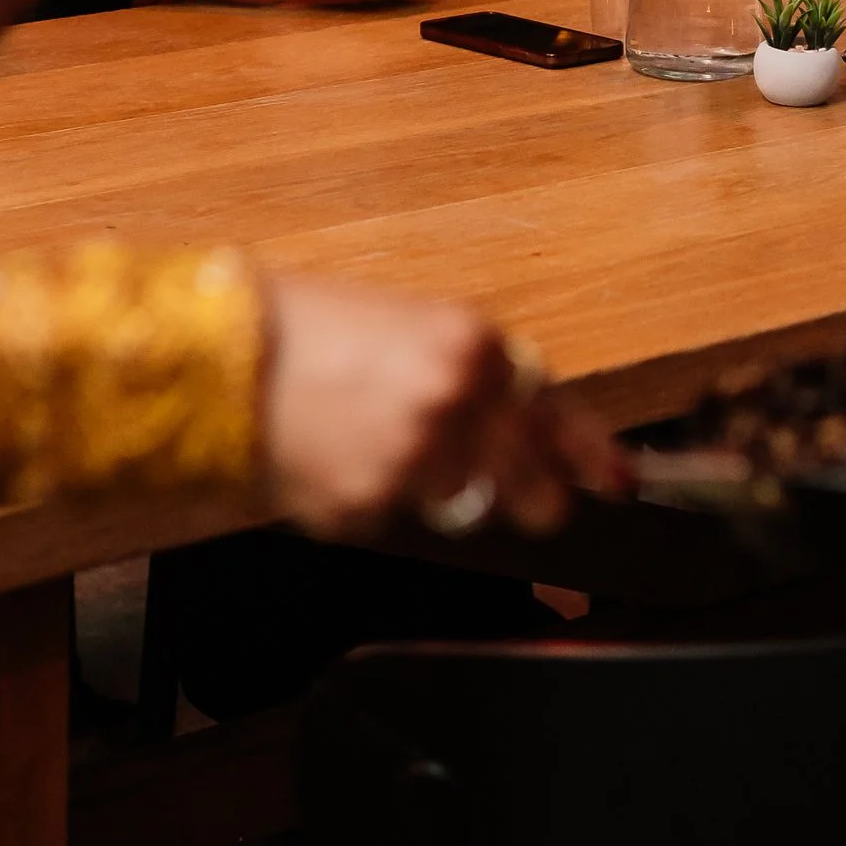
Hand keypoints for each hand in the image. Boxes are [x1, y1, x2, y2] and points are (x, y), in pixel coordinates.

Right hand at [258, 278, 623, 539]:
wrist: (228, 356)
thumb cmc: (315, 330)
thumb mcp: (416, 326)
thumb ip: (479, 374)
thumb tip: (527, 421)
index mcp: (472, 349)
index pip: (558, 417)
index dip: (592, 457)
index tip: (617, 483)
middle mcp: (453, 406)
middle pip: (531, 492)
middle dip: (525, 498)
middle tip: (504, 492)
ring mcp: (412, 462)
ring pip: (457, 509)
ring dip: (430, 492)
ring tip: (374, 443)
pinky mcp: (368, 506)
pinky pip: (394, 520)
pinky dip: (373, 500)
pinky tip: (338, 458)